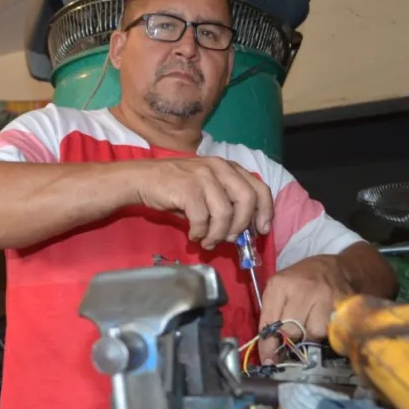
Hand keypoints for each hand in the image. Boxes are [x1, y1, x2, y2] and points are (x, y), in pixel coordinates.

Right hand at [133, 157, 273, 249]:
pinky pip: (202, 219)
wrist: (143, 179)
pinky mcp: (188, 188)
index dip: (265, 211)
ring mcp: (203, 177)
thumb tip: (240, 232)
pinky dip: (200, 233)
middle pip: (247, 200)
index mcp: (228, 167)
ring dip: (218, 234)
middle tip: (230, 239)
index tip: (261, 230)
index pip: (259, 187)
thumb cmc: (175, 187)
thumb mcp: (206, 188)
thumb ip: (225, 202)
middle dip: (241, 225)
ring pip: (225, 213)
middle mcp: (219, 168)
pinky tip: (194, 235)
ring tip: (208, 242)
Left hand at [257, 255, 354, 362]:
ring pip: (313, 334)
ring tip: (310, 325)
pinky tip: (324, 324)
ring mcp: (323, 297)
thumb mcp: (279, 288)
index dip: (268, 345)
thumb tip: (269, 350)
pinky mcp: (342, 304)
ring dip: (310, 336)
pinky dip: (326, 333)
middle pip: (291, 331)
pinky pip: (330, 331)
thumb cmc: (301, 280)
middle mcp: (300, 290)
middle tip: (293, 338)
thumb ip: (271, 314)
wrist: (335, 268)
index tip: (269, 359)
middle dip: (290, 339)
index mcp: (279, 285)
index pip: (269, 322)